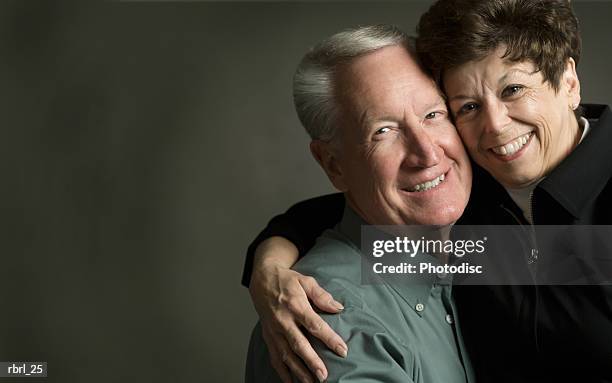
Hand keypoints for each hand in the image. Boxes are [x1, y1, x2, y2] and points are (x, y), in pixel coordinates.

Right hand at [250, 239, 346, 382]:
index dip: (329, 338)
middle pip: (299, 344)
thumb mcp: (306, 281)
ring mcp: (273, 330)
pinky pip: (274, 356)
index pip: (314, 325)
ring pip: (286, 354)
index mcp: (295, 305)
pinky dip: (281, 371)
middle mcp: (283, 320)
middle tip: (324, 376)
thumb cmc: (286, 280)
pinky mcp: (267, 336)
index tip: (342, 350)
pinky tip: (291, 382)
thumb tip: (338, 307)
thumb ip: (321, 295)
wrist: (262, 279)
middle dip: (312, 361)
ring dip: (298, 371)